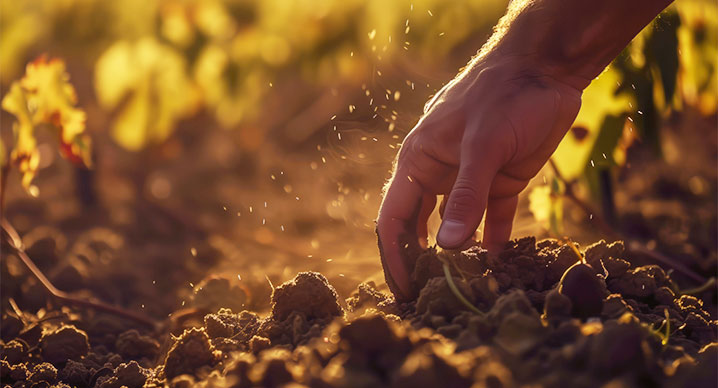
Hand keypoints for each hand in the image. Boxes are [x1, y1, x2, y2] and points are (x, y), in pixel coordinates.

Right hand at [377, 55, 581, 300]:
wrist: (547, 69)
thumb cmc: (504, 96)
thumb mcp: (485, 145)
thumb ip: (466, 196)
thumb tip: (448, 248)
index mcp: (418, 160)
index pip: (394, 217)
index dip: (395, 255)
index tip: (404, 289)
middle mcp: (438, 173)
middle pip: (420, 227)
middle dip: (421, 261)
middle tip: (427, 298)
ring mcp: (470, 179)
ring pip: (456, 227)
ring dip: (458, 255)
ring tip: (462, 288)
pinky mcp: (501, 182)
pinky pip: (492, 220)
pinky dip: (493, 242)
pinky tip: (498, 266)